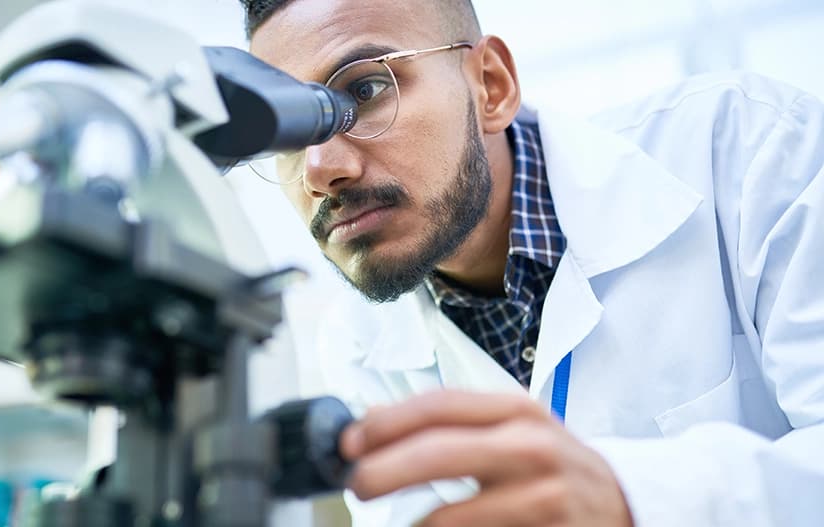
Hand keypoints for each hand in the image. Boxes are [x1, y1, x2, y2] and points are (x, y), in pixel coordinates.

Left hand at [340, 390, 633, 526]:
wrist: (623, 501)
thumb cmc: (553, 464)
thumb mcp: (509, 429)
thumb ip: (450, 424)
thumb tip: (373, 420)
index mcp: (516, 410)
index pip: (438, 406)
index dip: (386, 423)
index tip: (349, 442)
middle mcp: (531, 446)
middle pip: (440, 452)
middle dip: (385, 470)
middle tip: (356, 486)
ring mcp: (544, 495)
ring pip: (454, 515)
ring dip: (412, 525)